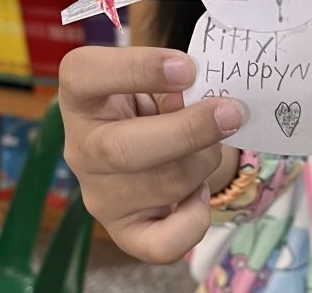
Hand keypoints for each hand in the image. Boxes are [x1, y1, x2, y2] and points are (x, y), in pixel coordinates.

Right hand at [59, 46, 245, 262]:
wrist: (147, 144)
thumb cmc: (152, 103)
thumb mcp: (158, 81)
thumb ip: (176, 84)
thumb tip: (209, 103)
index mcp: (80, 95)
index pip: (84, 74)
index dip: (138, 69)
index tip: (188, 68)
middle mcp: (80, 148)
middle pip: (123, 149)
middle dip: (188, 131)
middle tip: (231, 112)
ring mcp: (99, 195)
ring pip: (163, 185)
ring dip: (203, 160)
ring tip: (209, 145)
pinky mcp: (124, 232)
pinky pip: (162, 245)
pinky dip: (194, 220)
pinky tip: (198, 195)